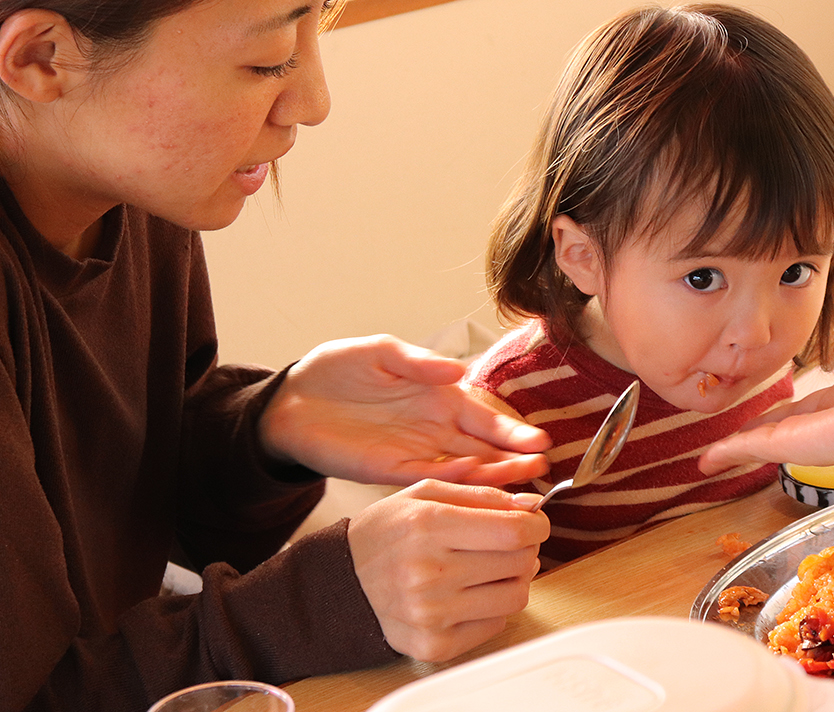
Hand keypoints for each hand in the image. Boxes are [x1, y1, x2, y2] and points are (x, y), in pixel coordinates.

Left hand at [259, 335, 550, 486]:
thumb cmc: (337, 370)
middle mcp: (433, 429)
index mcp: (438, 398)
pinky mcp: (388, 471)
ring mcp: (414, 452)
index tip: (540, 439)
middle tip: (542, 465)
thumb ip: (418, 362)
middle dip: (513, 457)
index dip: (512, 430)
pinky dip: (450, 480)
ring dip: (492, 475)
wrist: (291, 399)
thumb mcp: (380, 352)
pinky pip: (426, 477)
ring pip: (463, 469)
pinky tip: (474, 479)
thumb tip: (458, 369)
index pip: (484, 417)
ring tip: (524, 479)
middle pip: (483, 448)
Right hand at [347, 480, 548, 661]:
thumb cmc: (387, 531)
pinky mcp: (434, 645)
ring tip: (491, 568)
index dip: (536, 525)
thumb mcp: (425, 493)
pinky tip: (471, 593)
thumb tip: (530, 506)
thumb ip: (481, 495)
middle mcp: (429, 573)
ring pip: (514, 597)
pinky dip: (492, 607)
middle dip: (524, 548)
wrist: (344, 580)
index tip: (534, 522)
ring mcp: (432, 614)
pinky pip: (495, 626)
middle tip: (507, 543)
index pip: (512, 531)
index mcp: (428, 525)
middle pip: (519, 562)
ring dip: (513, 579)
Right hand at [698, 316, 833, 474]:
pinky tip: (707, 460)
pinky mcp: (802, 447)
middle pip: (786, 432)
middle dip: (756, 438)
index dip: (791, 410)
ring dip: (737, 450)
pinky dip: (730, 453)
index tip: (773, 415)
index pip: (815, 407)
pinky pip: (761, 448)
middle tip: (730, 446)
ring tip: (709, 458)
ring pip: (769, 444)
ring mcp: (817, 440)